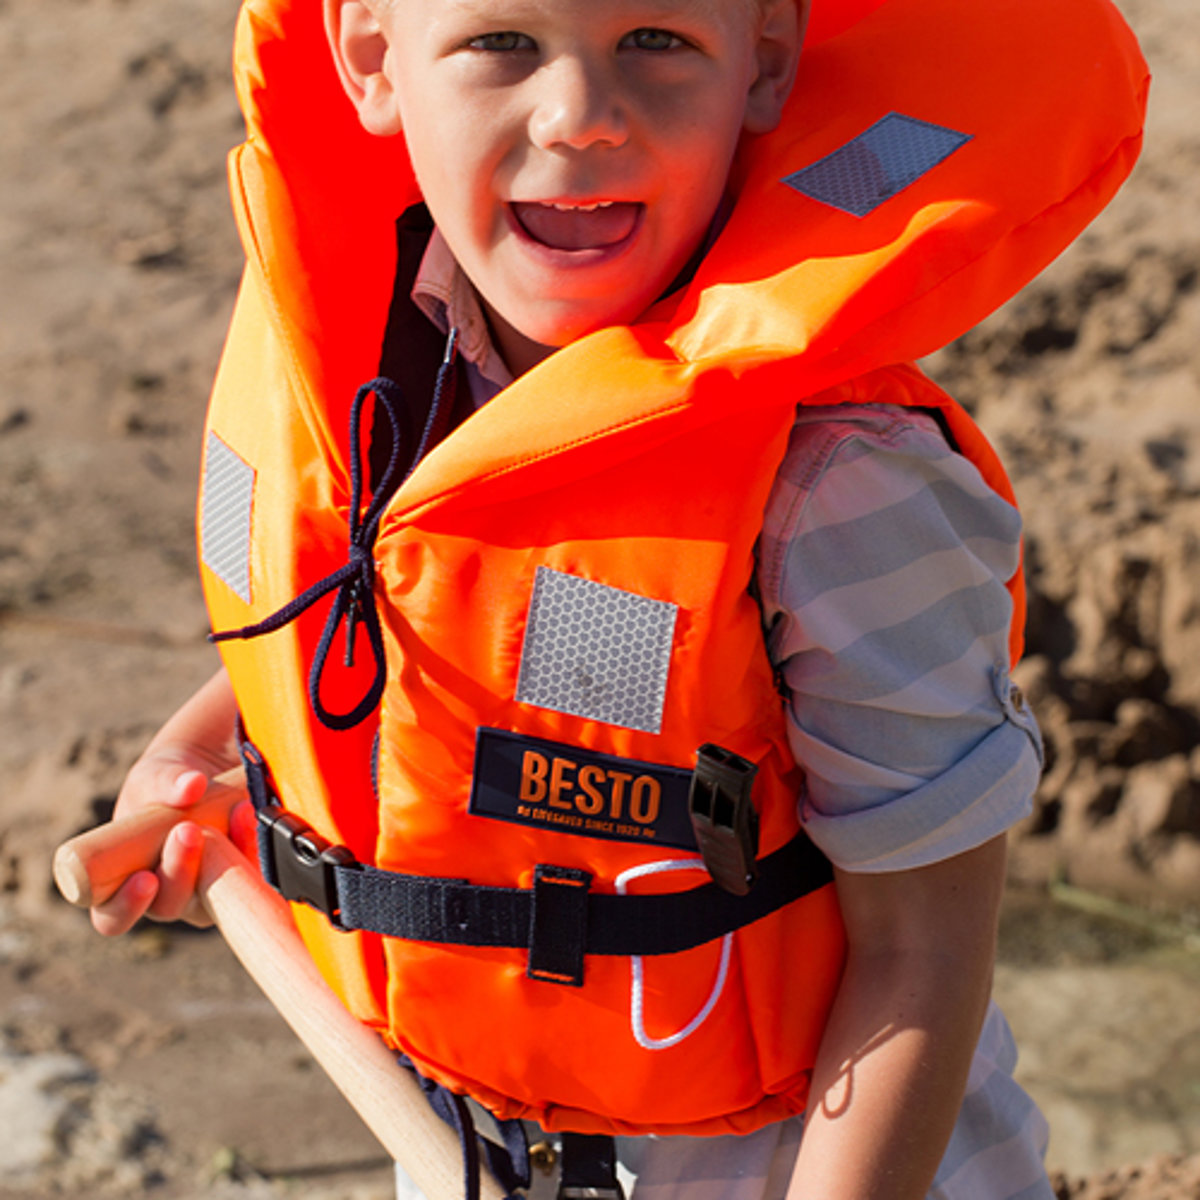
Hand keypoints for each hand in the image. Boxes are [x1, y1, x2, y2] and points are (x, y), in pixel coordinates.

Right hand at [90, 669, 241, 935]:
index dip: (126, 906)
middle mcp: (168, 895)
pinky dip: (252, 844)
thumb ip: (166, 783)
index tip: (145, 878)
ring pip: (216, 896)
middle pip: (170, 905)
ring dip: (224, 858)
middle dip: (180, 870)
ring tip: (233, 813)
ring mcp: (207, 891)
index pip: (113, 918)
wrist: (204, 773)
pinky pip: (251, 873)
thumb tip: (192, 785)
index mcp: (126, 884)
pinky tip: (250, 813)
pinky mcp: (241, 875)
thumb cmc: (162, 784)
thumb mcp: (154, 777)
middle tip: (188, 831)